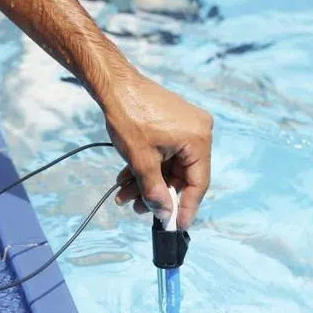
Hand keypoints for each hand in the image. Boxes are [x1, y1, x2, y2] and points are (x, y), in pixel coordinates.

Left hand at [105, 72, 212, 228]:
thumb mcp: (141, 160)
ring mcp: (185, 127)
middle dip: (156, 194)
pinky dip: (146, 167)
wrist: (114, 85)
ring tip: (125, 196)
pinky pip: (163, 154)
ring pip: (168, 167)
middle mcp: (198, 132)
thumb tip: (164, 214)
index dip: (186, 208)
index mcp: (198, 139)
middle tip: (137, 210)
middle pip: (180, 176)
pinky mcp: (172, 125)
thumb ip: (154, 190)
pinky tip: (125, 179)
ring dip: (146, 183)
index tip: (177, 226)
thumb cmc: (129, 115)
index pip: (198, 184)